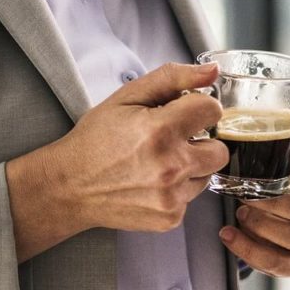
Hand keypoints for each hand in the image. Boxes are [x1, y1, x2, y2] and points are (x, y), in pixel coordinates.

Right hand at [40, 62, 229, 233]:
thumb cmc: (95, 139)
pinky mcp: (170, 218)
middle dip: (201, 141)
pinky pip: (190, 199)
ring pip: (206, 175)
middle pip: (220, 150)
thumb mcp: (126, 98)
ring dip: (189, 167)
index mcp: (160, 130)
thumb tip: (212, 71)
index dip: (197, 108)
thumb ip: (172, 78)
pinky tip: (150, 183)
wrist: (69, 186)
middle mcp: (171, 166)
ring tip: (156, 163)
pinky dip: (176, 190)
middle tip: (172, 141)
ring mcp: (172, 196)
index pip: (212, 110)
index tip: (183, 113)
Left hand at [218, 158, 289, 276]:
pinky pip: (279, 264)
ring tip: (240, 214)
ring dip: (264, 226)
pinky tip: (229, 234)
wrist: (270, 211)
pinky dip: (249, 250)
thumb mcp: (281, 167)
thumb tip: (250, 157)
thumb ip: (275, 163)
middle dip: (276, 205)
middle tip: (248, 197)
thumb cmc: (277, 185)